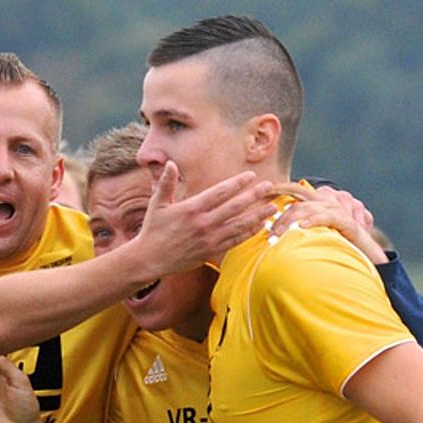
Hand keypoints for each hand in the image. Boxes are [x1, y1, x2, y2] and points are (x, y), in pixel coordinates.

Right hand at [137, 161, 274, 273]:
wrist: (150, 259)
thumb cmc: (153, 230)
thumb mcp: (156, 204)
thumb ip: (166, 183)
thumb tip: (169, 163)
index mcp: (191, 209)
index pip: (219, 193)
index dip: (236, 183)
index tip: (250, 176)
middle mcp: (203, 224)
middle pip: (234, 207)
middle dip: (253, 196)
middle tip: (269, 186)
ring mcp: (208, 239)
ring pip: (238, 226)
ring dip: (257, 216)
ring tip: (272, 208)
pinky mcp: (210, 252)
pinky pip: (234, 241)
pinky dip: (248, 234)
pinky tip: (260, 227)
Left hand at [268, 184, 387, 264]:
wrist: (366, 255)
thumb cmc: (337, 245)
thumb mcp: (314, 235)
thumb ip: (298, 228)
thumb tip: (273, 231)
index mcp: (319, 202)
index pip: (296, 190)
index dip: (279, 188)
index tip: (263, 192)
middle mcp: (328, 202)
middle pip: (298, 201)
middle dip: (281, 215)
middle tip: (269, 231)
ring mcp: (338, 210)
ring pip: (308, 208)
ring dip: (290, 221)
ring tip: (278, 234)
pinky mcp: (347, 222)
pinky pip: (327, 217)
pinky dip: (313, 220)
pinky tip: (302, 227)